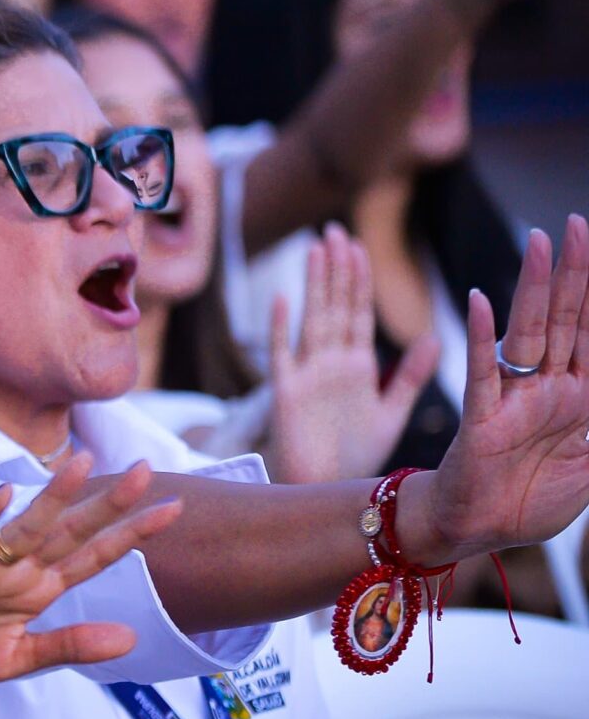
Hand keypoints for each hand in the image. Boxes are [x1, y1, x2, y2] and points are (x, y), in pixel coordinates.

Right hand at [0, 456, 182, 682]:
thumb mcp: (16, 659)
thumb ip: (69, 646)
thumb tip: (130, 638)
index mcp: (39, 589)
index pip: (95, 557)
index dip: (133, 535)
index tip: (174, 509)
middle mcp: (19, 570)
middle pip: (72, 533)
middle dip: (110, 505)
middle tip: (150, 472)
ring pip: (28, 527)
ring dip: (55, 497)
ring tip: (85, 464)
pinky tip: (5, 493)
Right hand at [266, 227, 439, 484]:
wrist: (324, 489)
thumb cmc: (354, 454)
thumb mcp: (391, 411)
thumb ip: (411, 375)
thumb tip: (436, 336)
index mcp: (358, 364)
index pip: (359, 311)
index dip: (359, 279)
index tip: (359, 245)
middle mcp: (331, 362)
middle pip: (335, 305)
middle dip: (336, 268)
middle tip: (335, 229)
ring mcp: (307, 373)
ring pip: (312, 319)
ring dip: (314, 284)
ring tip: (316, 248)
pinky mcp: (286, 393)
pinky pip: (283, 354)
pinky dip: (281, 328)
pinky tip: (284, 299)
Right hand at [411, 214, 588, 561]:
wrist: (478, 533)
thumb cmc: (529, 503)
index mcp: (579, 399)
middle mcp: (547, 389)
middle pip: (565, 320)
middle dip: (575, 274)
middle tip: (578, 223)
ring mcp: (514, 397)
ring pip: (529, 332)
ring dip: (534, 287)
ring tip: (541, 241)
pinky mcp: (480, 416)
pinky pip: (482, 372)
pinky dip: (481, 337)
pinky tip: (481, 302)